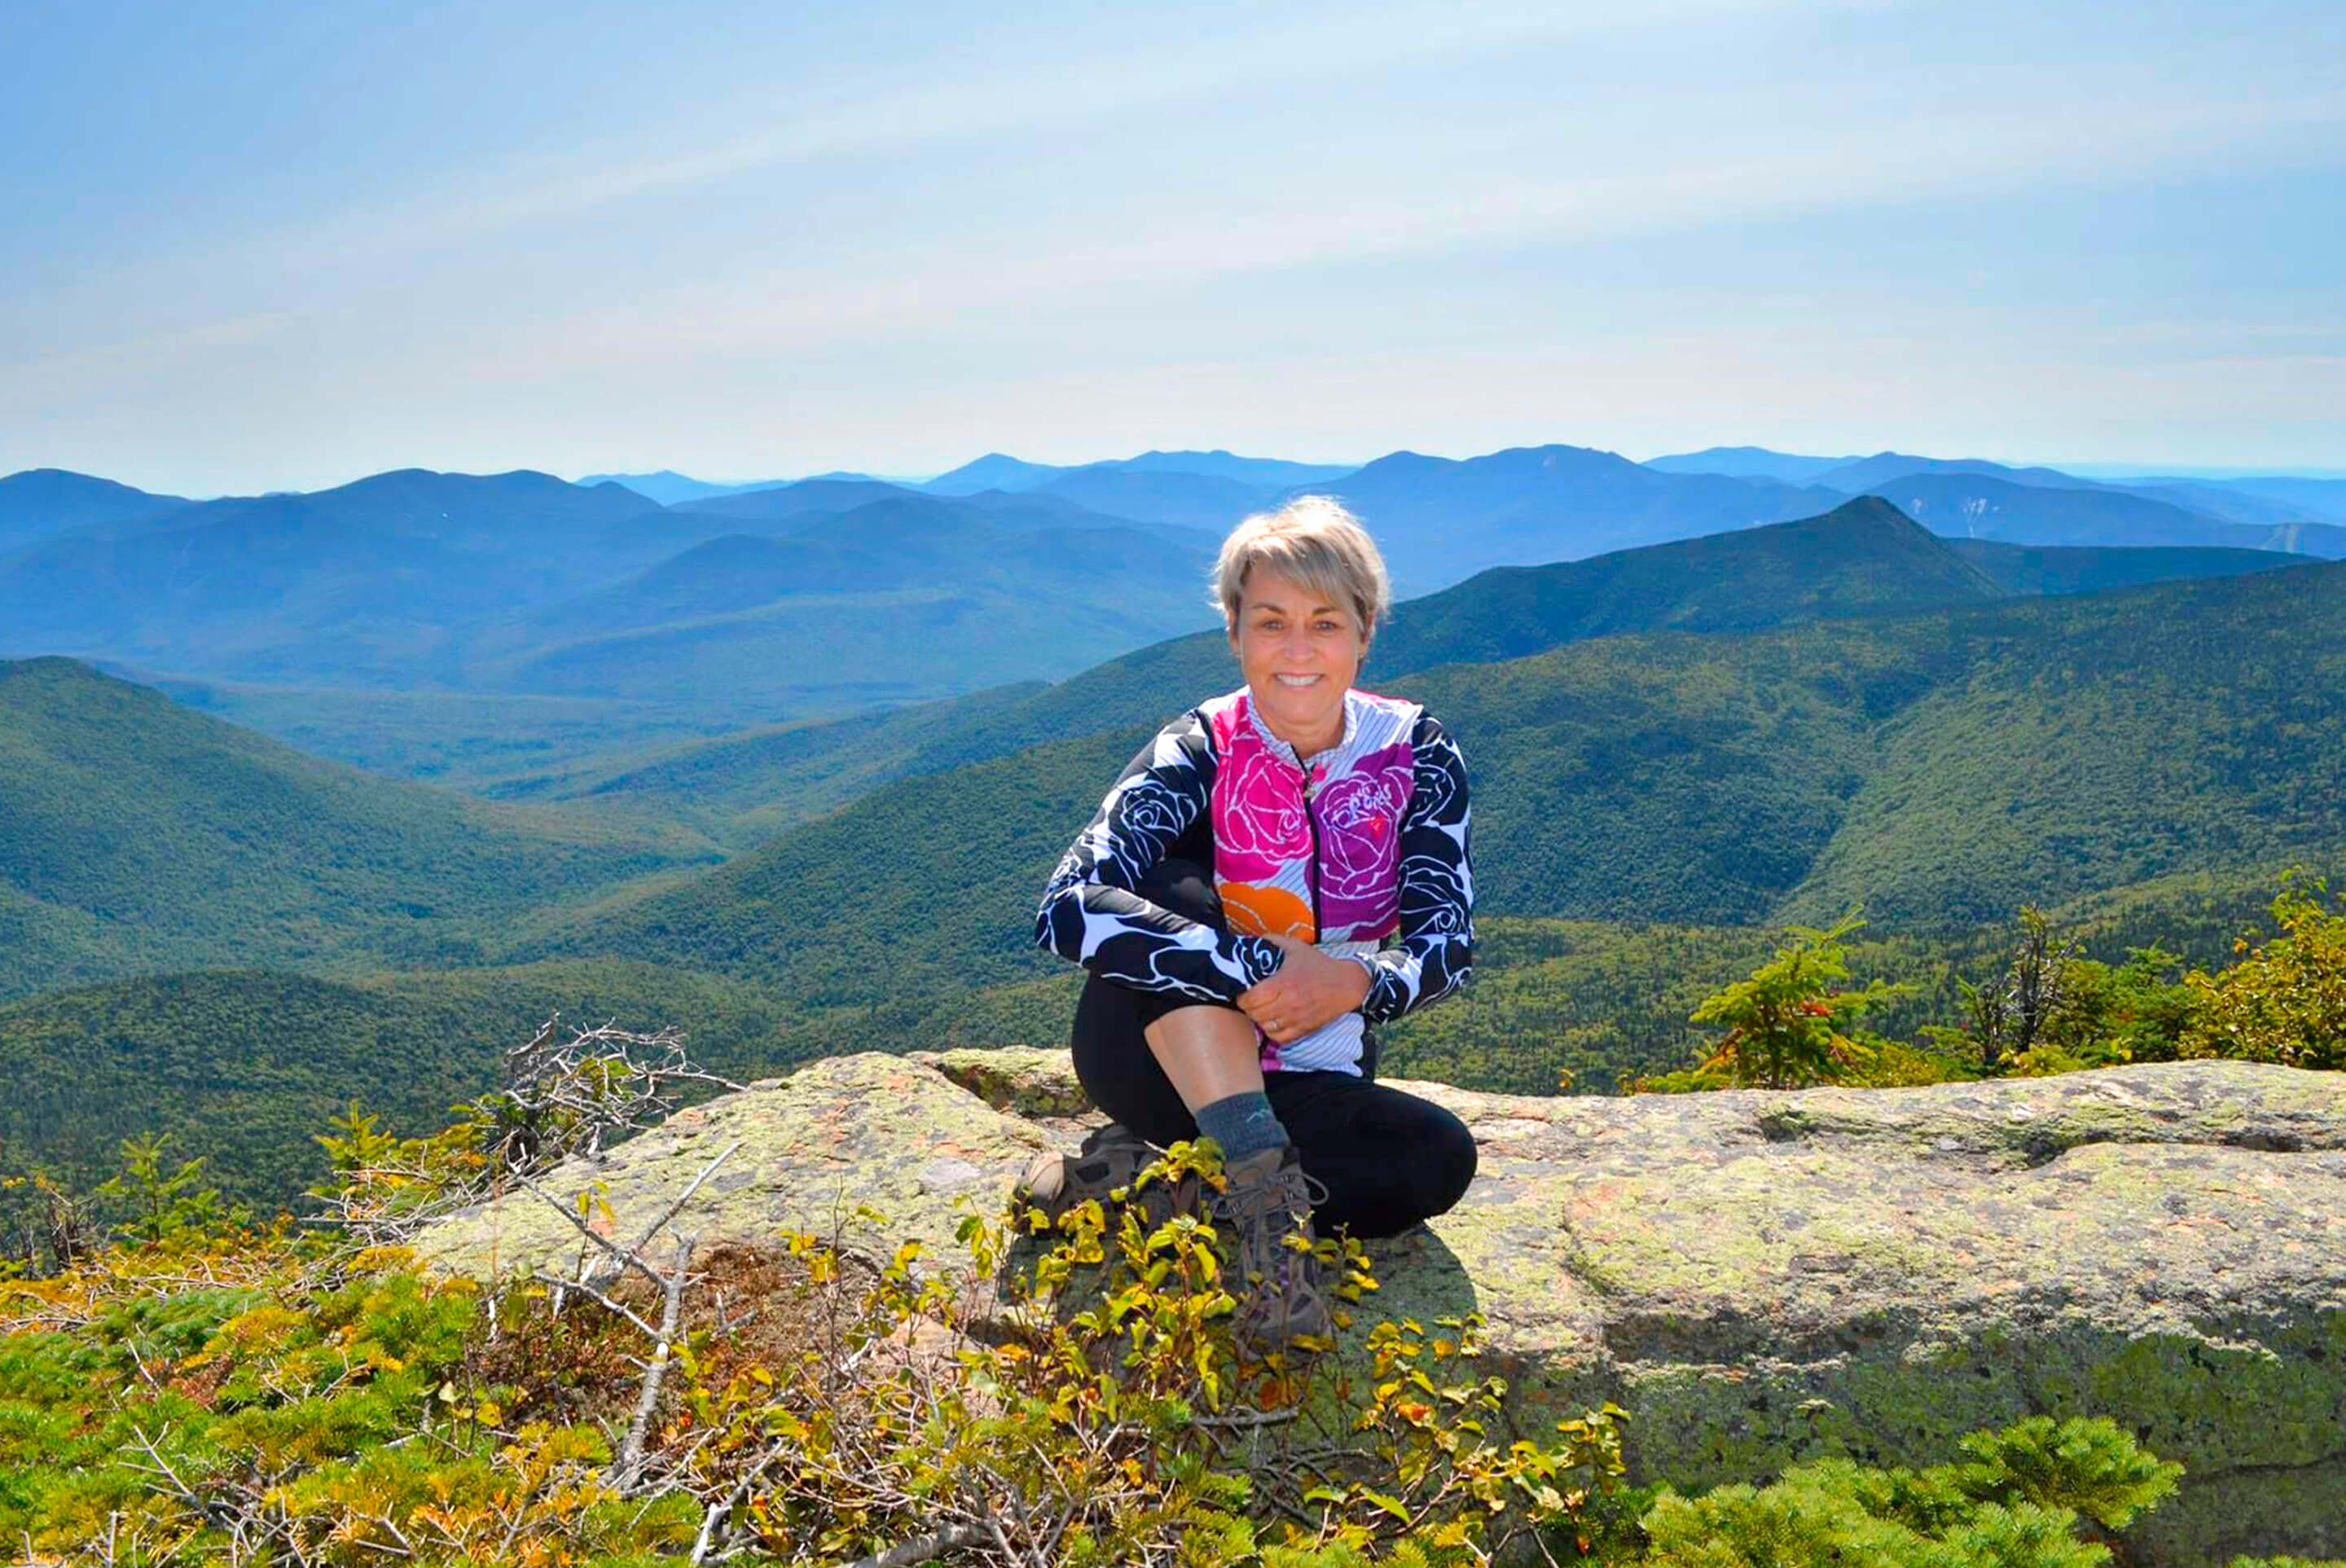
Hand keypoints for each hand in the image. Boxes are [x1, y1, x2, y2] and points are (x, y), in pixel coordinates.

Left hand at [1237, 935, 1371, 1042]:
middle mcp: (1289, 1004)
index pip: (1251, 998)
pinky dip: (1272, 1031)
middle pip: (1255, 1014)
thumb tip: (1252, 941)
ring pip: (1265, 1027)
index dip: (1242, 996)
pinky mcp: (1304, 1029)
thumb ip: (1272, 941)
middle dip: (1248, 1007)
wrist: (1346, 984)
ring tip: (1261, 1009)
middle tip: (1250, 999)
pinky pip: (1279, 1037)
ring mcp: (1296, 1019)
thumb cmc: (1319, 965)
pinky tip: (1273, 1020)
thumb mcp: (1295, 947)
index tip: (1243, 990)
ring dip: (1259, 1019)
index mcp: (1284, 983)